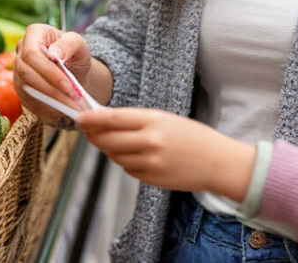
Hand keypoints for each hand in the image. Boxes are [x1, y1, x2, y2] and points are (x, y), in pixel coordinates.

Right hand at [13, 24, 92, 125]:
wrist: (73, 70)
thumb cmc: (74, 53)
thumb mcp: (79, 44)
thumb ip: (69, 44)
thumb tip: (54, 53)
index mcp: (34, 33)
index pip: (32, 53)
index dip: (48, 71)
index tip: (69, 85)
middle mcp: (21, 50)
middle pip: (27, 73)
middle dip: (52, 89)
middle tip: (73, 100)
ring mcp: (18, 70)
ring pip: (27, 88)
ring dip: (51, 100)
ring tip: (72, 106)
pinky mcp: (21, 87)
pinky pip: (29, 100)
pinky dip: (47, 106)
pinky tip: (63, 109)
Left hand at [77, 108, 255, 200]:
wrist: (217, 162)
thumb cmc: (193, 136)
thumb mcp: (167, 119)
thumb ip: (137, 120)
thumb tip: (104, 121)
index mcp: (155, 121)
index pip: (114, 119)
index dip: (93, 119)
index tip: (79, 118)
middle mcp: (150, 142)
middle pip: (108, 140)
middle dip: (94, 136)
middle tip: (88, 131)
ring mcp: (150, 163)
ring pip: (115, 156)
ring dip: (109, 149)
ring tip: (113, 141)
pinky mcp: (151, 179)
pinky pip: (127, 169)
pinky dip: (125, 161)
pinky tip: (134, 155)